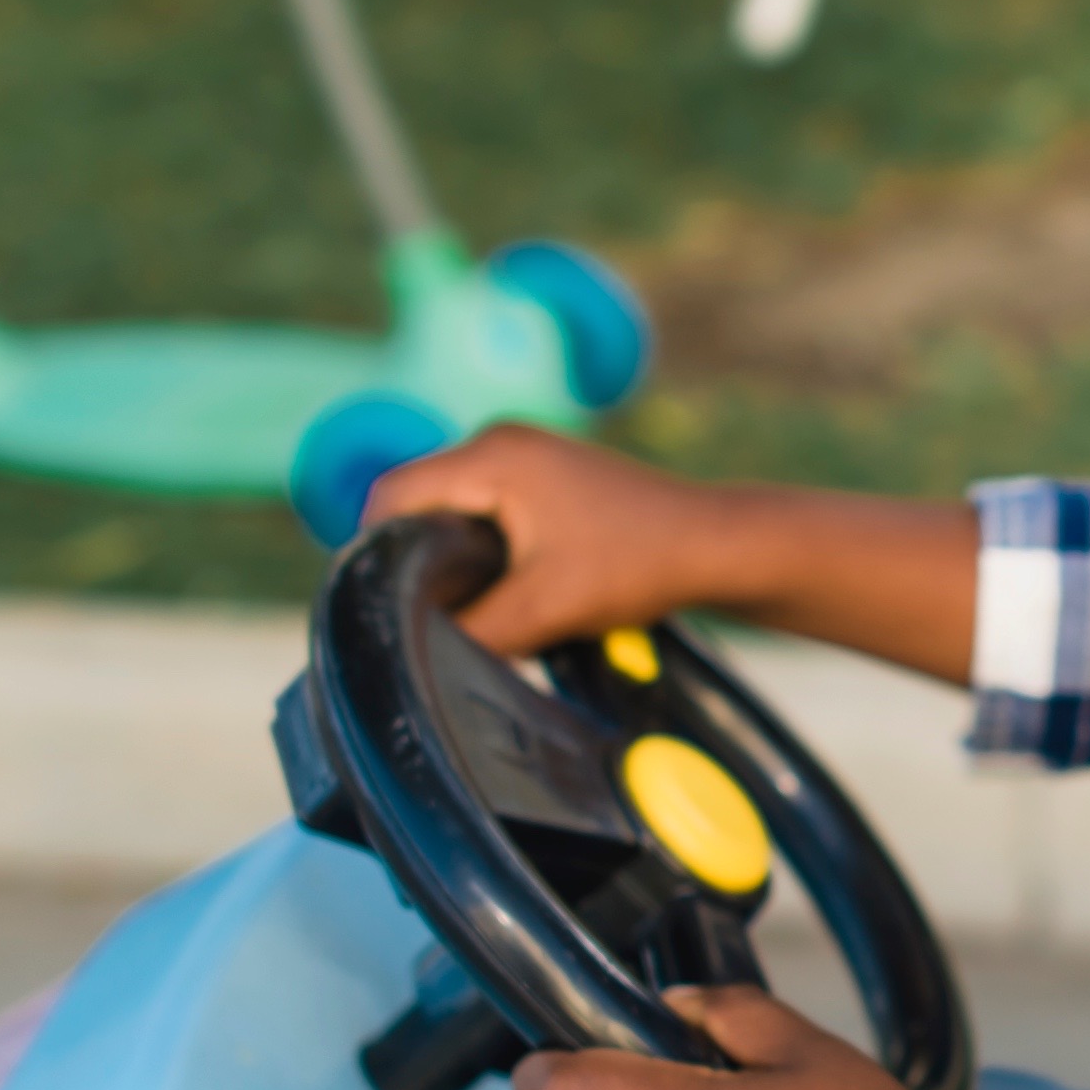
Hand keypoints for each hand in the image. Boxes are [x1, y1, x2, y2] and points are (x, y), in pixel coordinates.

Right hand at [365, 424, 724, 656]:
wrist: (715, 545)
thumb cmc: (638, 566)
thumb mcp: (545, 609)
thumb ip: (474, 629)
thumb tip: (414, 649)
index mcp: (492, 456)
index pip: (392, 496)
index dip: (374, 551)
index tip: (379, 606)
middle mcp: (500, 440)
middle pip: (418, 500)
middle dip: (415, 557)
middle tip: (423, 614)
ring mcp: (526, 453)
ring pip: (453, 509)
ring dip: (453, 556)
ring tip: (467, 606)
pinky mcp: (545, 475)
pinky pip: (486, 509)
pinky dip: (485, 548)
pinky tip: (504, 589)